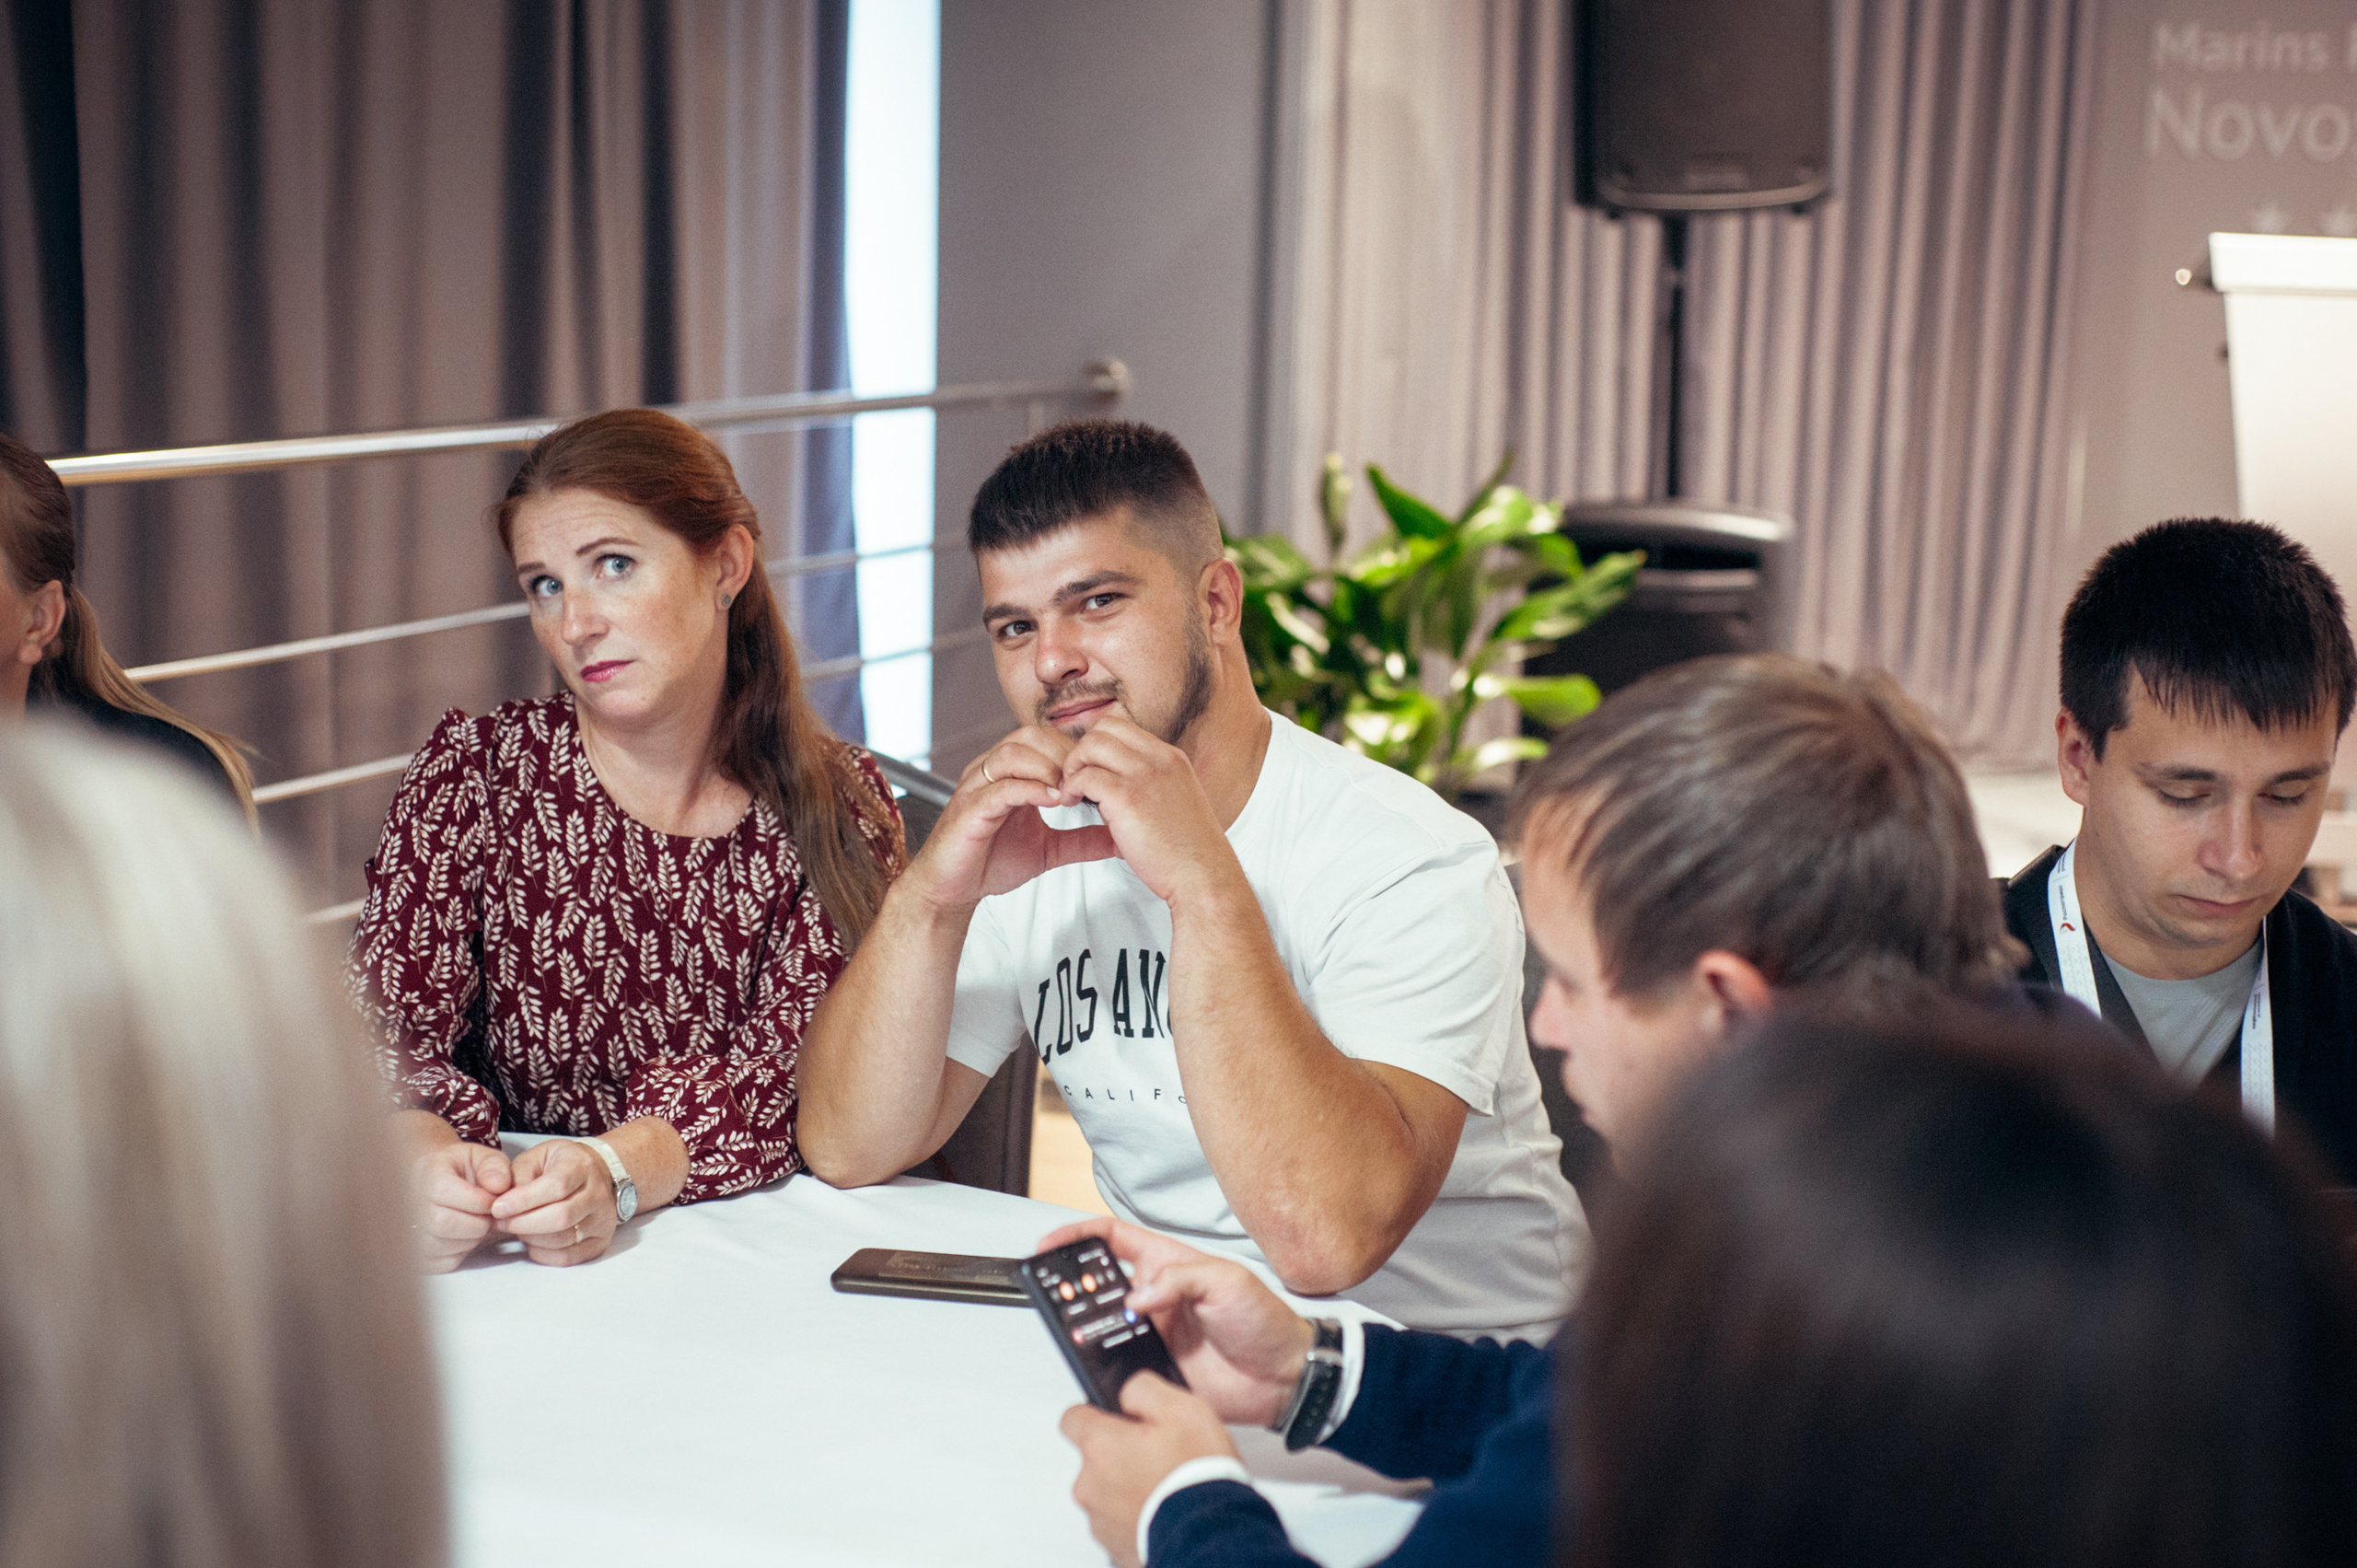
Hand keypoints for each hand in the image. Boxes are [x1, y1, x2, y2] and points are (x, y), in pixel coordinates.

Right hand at [411, 1138, 512, 1272]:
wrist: (443, 1183)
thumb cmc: (463, 1171)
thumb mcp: (482, 1157)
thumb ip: (494, 1167)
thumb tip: (498, 1186)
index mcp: (427, 1174)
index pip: (442, 1191)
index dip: (476, 1200)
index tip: (492, 1199)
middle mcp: (412, 1204)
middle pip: (442, 1223)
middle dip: (478, 1222)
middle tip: (488, 1215)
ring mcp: (412, 1231)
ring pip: (443, 1245)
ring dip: (472, 1237)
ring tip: (477, 1221)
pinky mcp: (421, 1255)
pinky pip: (445, 1262)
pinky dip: (464, 1251)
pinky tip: (466, 1234)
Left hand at [491, 1139, 617, 1265]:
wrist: (599, 1172)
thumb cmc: (562, 1165)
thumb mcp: (538, 1156)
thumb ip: (519, 1174)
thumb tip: (504, 1202)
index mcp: (581, 1166)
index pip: (557, 1186)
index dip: (524, 1200)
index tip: (498, 1207)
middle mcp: (598, 1194)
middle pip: (561, 1216)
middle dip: (523, 1223)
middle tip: (500, 1222)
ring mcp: (602, 1220)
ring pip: (562, 1239)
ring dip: (530, 1238)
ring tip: (516, 1228)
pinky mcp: (600, 1241)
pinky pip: (567, 1257)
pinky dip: (542, 1254)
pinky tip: (532, 1241)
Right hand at [906, 726, 1116, 910]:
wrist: (951, 890)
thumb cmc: (990, 863)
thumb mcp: (1049, 849)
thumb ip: (1082, 840)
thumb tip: (1118, 838)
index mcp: (1011, 774)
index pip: (1046, 739)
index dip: (1075, 751)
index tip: (1098, 773)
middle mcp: (991, 772)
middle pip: (1030, 736)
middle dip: (1063, 753)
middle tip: (1086, 779)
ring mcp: (977, 787)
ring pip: (1012, 753)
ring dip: (1046, 767)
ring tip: (1068, 790)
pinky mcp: (968, 810)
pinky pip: (998, 787)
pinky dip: (1027, 789)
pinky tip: (1050, 800)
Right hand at [1039, 1218, 1314, 1427]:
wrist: (1285, 1377)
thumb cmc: (1266, 1321)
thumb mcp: (1227, 1281)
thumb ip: (1179, 1279)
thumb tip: (1137, 1294)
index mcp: (1171, 1265)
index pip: (1116, 1240)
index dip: (1081, 1236)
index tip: (1053, 1244)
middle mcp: (1157, 1298)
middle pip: (1102, 1284)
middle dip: (1075, 1284)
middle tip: (1058, 1291)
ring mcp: (1154, 1334)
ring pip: (1105, 1324)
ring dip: (1087, 1324)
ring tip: (1074, 1325)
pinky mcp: (1155, 1368)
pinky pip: (1119, 1362)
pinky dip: (1104, 1360)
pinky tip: (1098, 1357)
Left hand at [1055, 715, 1239, 906]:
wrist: (1205, 876)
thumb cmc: (1189, 852)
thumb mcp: (1177, 802)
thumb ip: (1153, 787)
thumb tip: (1122, 788)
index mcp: (1171, 759)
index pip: (1124, 727)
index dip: (1100, 745)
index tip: (1093, 770)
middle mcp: (1159, 760)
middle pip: (1104, 728)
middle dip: (1082, 751)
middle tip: (1076, 779)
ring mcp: (1143, 776)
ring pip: (1091, 745)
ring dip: (1073, 766)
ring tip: (1072, 792)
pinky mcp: (1127, 798)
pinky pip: (1084, 776)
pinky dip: (1070, 788)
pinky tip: (1070, 804)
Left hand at [1061, 1372, 1238, 1567]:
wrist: (1212, 1536)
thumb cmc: (1196, 1478)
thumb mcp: (1182, 1409)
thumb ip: (1143, 1388)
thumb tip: (1128, 1390)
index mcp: (1100, 1446)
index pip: (1073, 1417)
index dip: (1096, 1413)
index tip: (1116, 1419)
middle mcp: (1091, 1485)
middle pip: (1095, 1457)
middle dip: (1121, 1453)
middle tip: (1158, 1454)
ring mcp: (1101, 1520)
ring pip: (1107, 1491)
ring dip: (1129, 1486)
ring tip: (1166, 1485)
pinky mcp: (1115, 1546)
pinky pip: (1120, 1521)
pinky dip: (1137, 1514)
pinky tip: (1165, 1509)